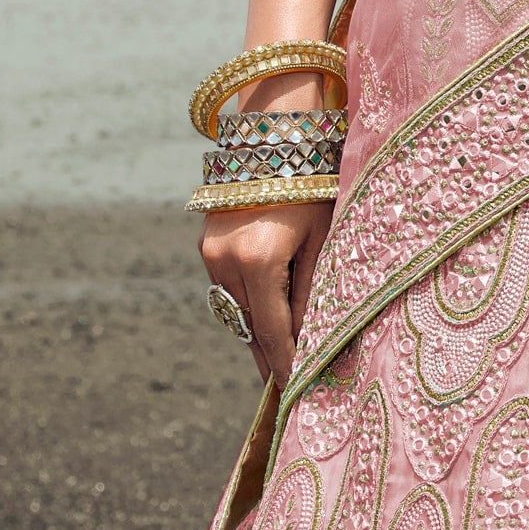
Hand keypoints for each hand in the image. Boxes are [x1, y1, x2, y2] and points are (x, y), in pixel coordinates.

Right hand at [201, 201, 328, 385]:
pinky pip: (228, 290)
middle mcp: (225, 262)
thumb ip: (311, 293)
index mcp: (259, 261)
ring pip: (235, 311)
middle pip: (250, 327)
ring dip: (257, 333)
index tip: (293, 391)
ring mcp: (210, 254)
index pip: (273, 331)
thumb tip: (307, 342)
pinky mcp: (206, 246)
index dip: (284, 364)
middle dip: (269, 357)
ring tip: (279, 359)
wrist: (273, 138)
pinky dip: (248, 306)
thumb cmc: (312, 185)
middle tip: (286, 387)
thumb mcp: (322, 239)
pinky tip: (266, 318)